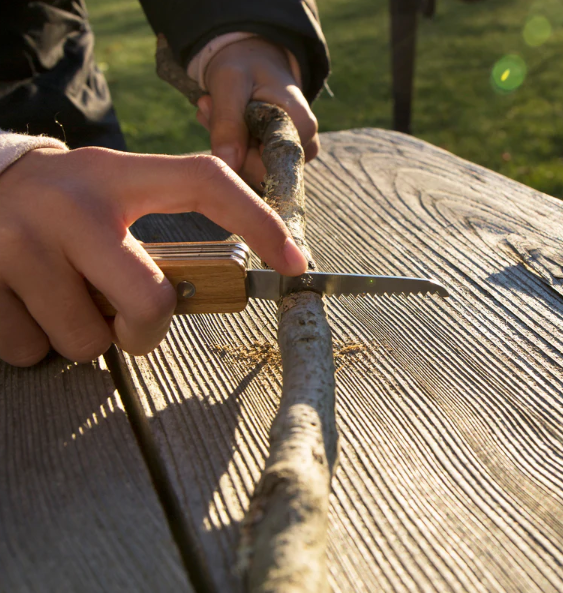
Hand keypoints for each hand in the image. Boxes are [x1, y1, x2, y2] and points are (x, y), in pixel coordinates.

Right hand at [0, 147, 306, 366]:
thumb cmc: (61, 202)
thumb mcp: (110, 195)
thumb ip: (156, 236)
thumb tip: (207, 291)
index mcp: (118, 176)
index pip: (205, 183)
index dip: (258, 221)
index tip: (295, 262)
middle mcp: (71, 204)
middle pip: (149, 303)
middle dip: (144, 330)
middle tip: (125, 318)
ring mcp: (19, 242)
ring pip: (86, 341)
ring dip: (84, 334)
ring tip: (61, 294)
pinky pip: (31, 350)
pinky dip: (36, 341)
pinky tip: (23, 301)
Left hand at [195, 37, 319, 186]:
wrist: (254, 60)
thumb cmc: (245, 65)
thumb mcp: (229, 83)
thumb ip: (227, 123)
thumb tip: (228, 166)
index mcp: (301, 126)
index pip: (266, 167)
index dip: (236, 152)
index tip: (217, 113)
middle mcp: (305, 147)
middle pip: (258, 173)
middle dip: (228, 145)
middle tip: (208, 106)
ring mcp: (294, 157)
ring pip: (251, 172)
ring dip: (226, 145)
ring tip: (215, 109)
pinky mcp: (281, 161)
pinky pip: (250, 168)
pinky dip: (231, 149)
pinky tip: (224, 122)